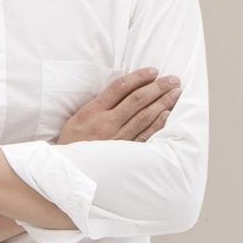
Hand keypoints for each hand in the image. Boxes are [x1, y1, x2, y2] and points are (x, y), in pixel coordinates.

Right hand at [57, 67, 180, 143]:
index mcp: (92, 112)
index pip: (120, 88)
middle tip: (173, 79)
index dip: (139, 77)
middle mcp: (106, 123)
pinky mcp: (123, 153)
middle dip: (158, 87)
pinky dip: (157, 124)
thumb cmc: (70, 144)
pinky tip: (167, 114)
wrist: (66, 171)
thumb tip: (121, 92)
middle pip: (137, 100)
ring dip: (163, 102)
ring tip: (175, 93)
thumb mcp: (75, 119)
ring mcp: (116, 139)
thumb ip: (97, 106)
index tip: (153, 71)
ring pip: (144, 116)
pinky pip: (144, 136)